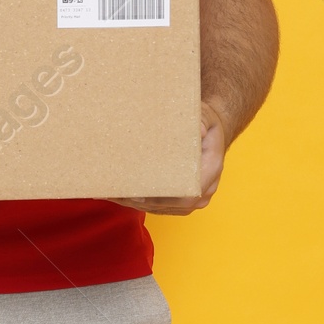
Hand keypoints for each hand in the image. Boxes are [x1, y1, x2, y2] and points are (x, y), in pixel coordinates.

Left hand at [116, 101, 226, 215]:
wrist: (210, 136)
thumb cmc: (206, 125)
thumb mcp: (205, 115)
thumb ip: (202, 120)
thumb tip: (199, 130)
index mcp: (211, 169)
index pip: (188, 192)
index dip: (162, 197)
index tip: (138, 194)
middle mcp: (205, 189)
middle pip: (171, 204)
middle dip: (141, 200)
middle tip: (116, 193)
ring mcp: (194, 199)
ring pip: (163, 208)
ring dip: (137, 203)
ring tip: (113, 194)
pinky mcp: (183, 202)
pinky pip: (161, 206)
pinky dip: (141, 201)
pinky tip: (121, 195)